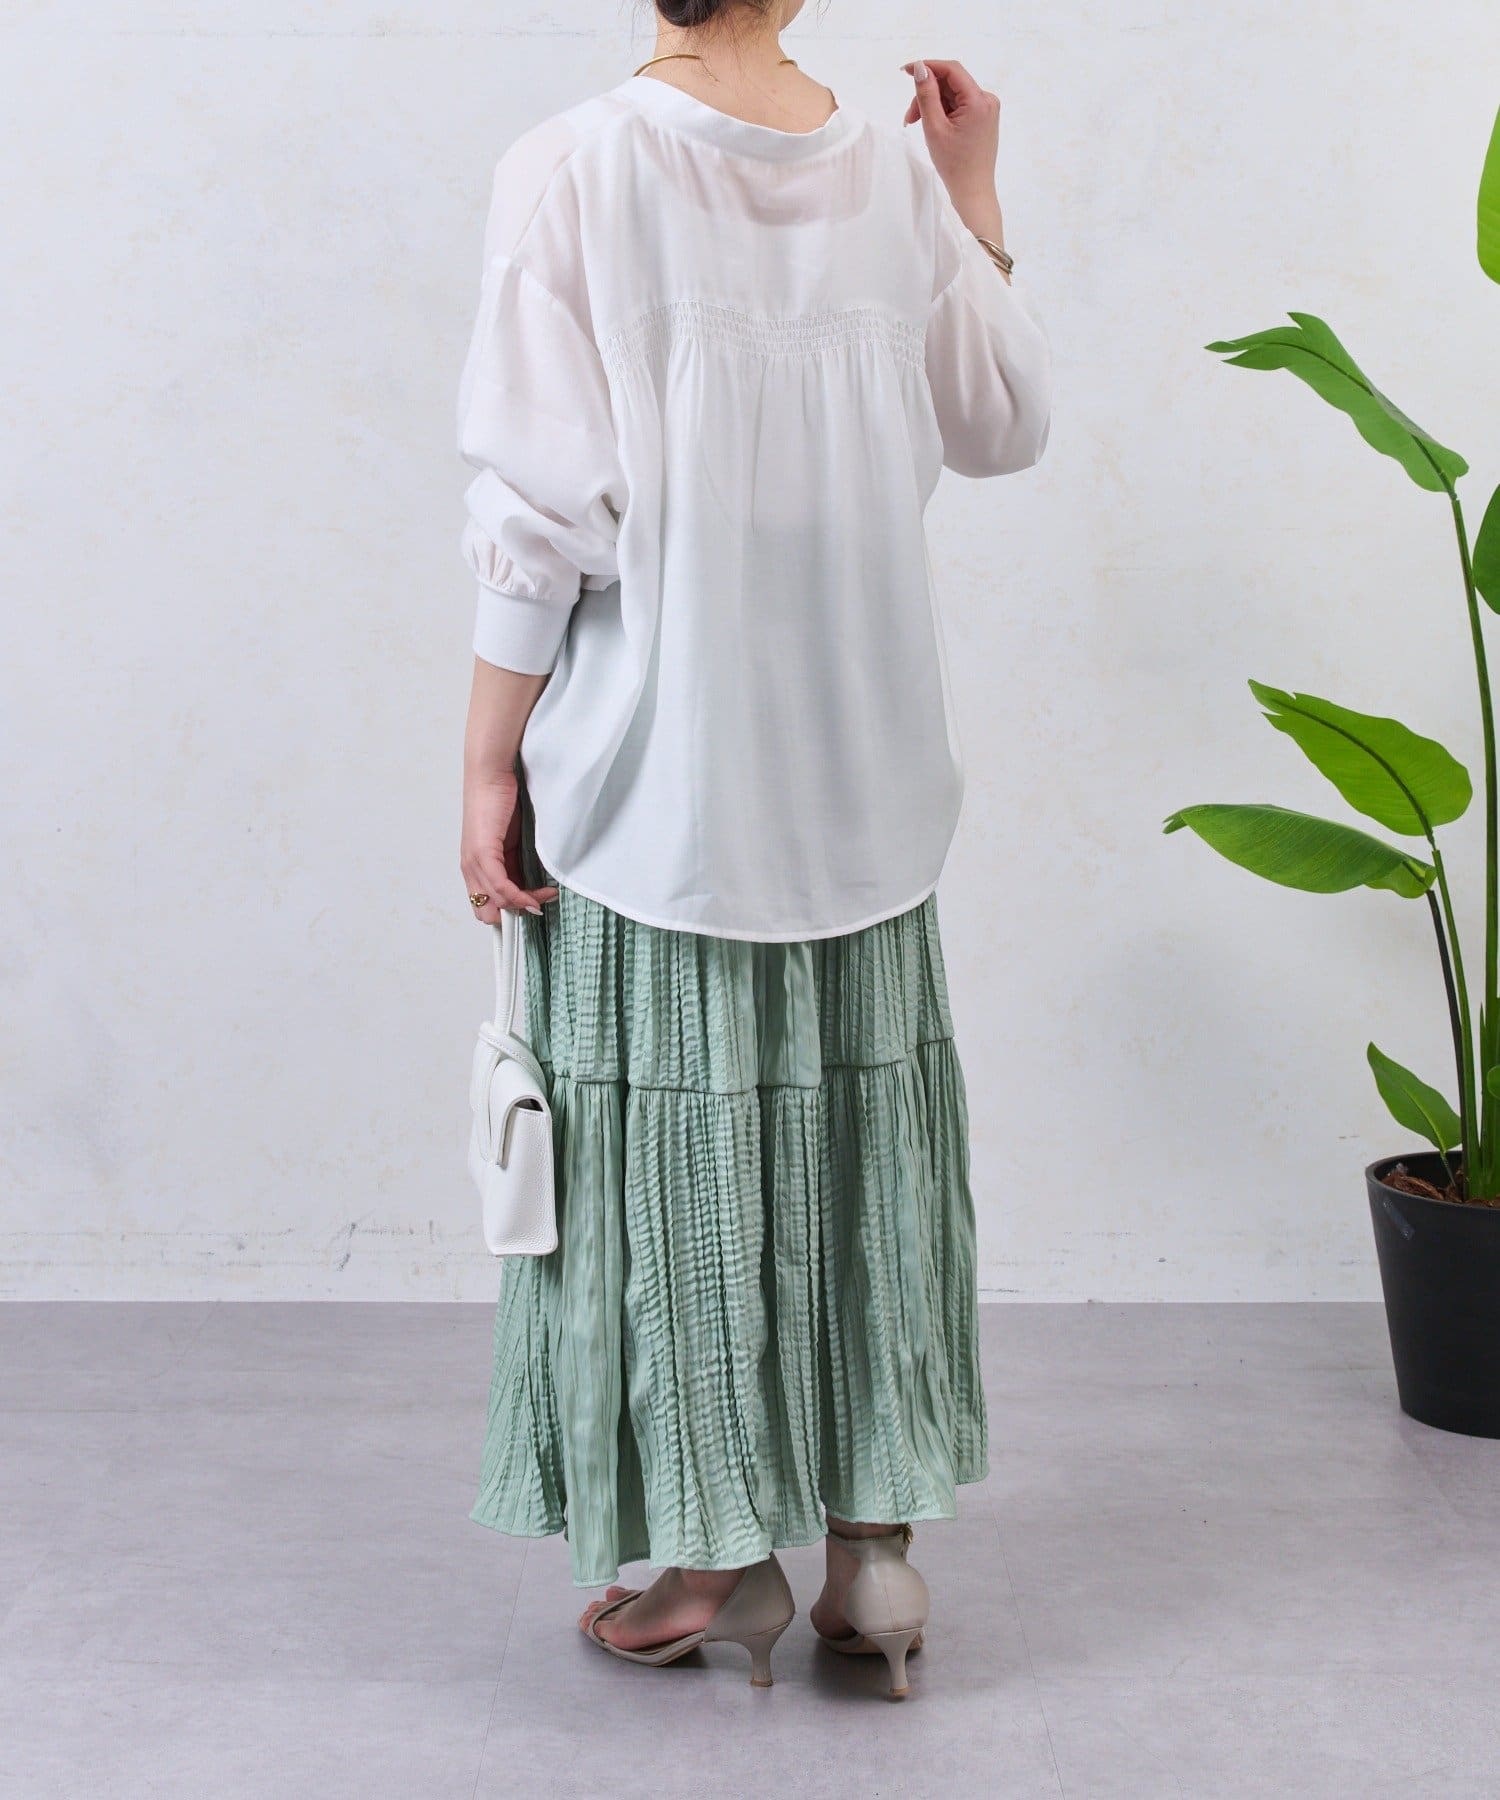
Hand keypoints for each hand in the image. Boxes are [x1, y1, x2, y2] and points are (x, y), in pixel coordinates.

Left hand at [459, 769, 557, 923]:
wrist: (492, 774)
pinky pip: (500, 887)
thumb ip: (516, 863)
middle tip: (540, 904)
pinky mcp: (482, 853)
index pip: (486, 906)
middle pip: (487, 912)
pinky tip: (536, 896)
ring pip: (496, 902)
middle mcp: (470, 868)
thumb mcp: (511, 840)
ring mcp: (474, 862)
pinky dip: (519, 896)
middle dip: (515, 914)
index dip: (510, 912)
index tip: (535, 907)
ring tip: (547, 895)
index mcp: (475, 866)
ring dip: (524, 905)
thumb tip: (532, 887)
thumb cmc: (502, 800)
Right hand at [902, 59, 1005, 243]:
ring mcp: (987, 109)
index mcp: (979, 101)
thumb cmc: (954, 165)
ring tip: (917, 124)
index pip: (951, 70)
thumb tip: (920, 67)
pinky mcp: (983, 118)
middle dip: (927, 94)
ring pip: (952, 95)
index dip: (928, 66)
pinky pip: (959, 106)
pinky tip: (933, 126)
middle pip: (950, 83)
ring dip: (932, 105)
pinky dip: (943, 112)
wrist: (973, 192)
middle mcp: (987, 100)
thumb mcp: (935, 128)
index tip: (906, 71)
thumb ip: (926, 94)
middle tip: (909, 116)